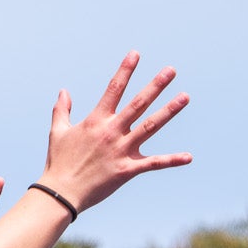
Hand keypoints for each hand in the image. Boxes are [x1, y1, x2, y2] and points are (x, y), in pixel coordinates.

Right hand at [41, 53, 191, 210]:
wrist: (61, 193)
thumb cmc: (58, 162)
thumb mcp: (58, 132)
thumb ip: (61, 110)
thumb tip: (63, 91)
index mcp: (96, 120)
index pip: (113, 89)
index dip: (125, 70)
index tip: (136, 54)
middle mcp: (111, 131)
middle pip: (138, 103)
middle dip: (156, 85)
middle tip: (171, 70)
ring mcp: (121, 150)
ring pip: (150, 126)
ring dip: (169, 111)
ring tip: (185, 97)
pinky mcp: (127, 170)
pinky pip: (154, 163)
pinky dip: (172, 160)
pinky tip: (189, 157)